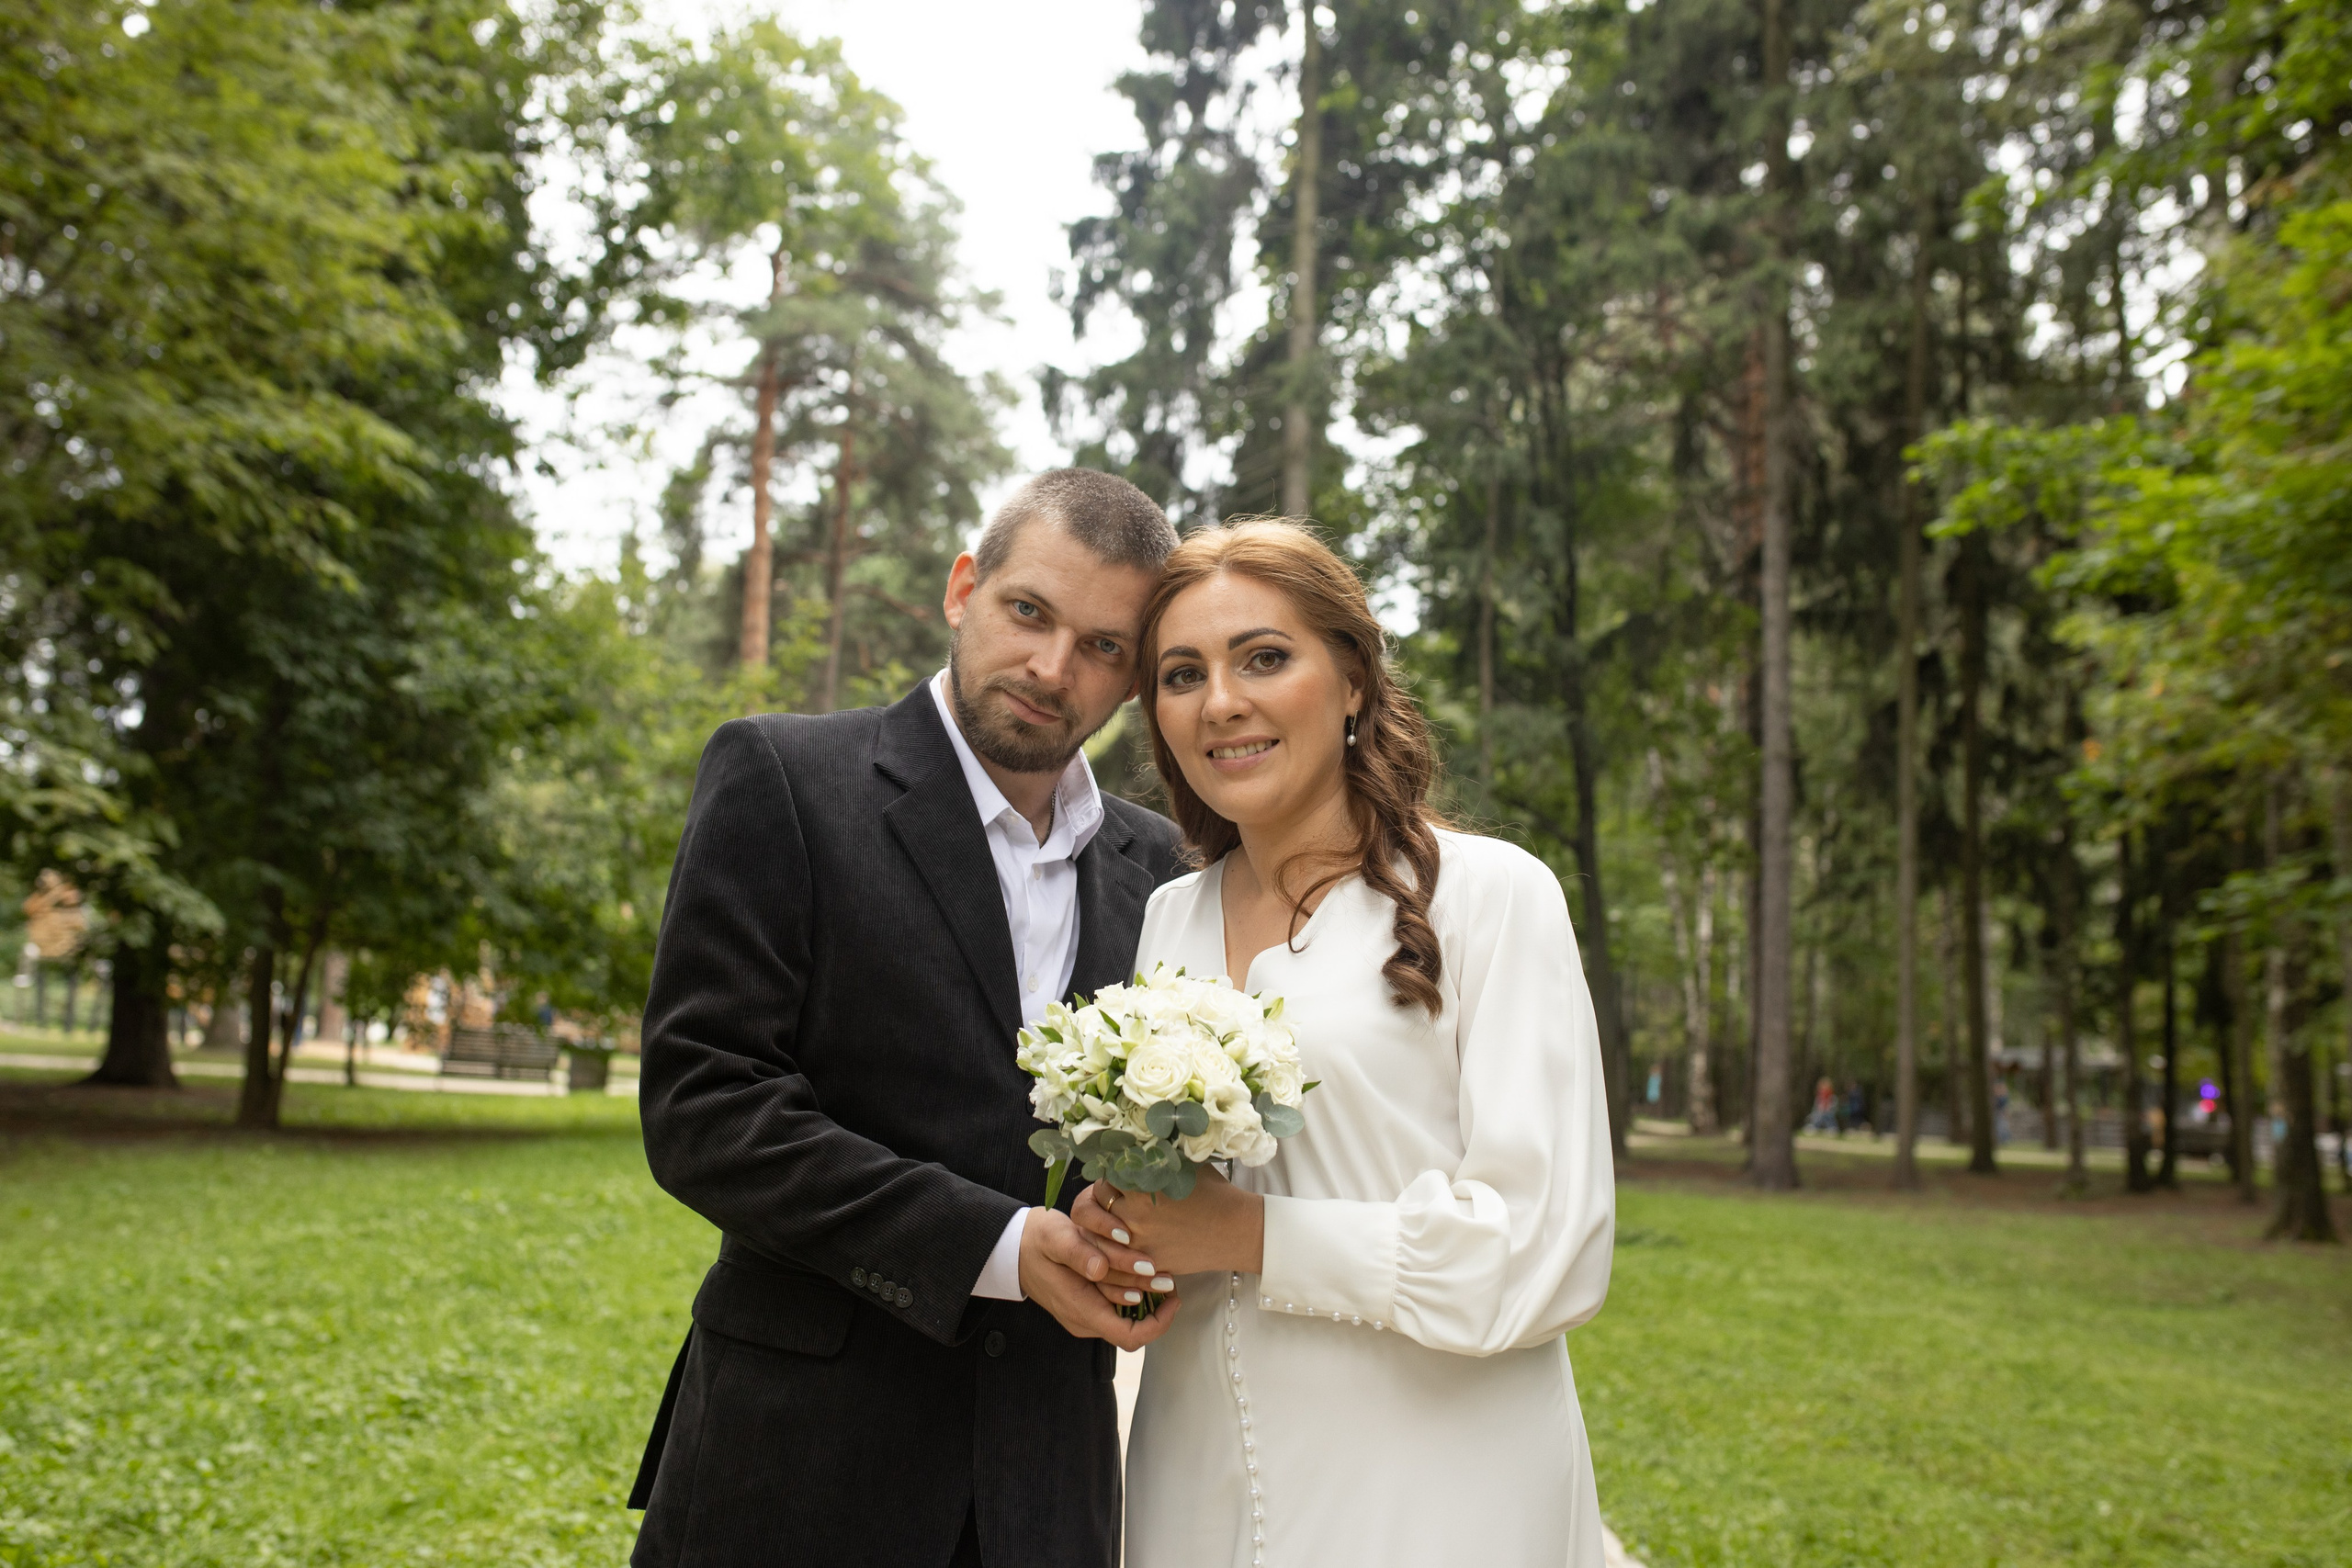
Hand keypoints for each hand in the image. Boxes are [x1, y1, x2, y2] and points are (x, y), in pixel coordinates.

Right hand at [1016, 1207, 1178, 1349]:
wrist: (1013, 1249)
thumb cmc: (1036, 1240)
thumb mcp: (1054, 1236)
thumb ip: (1077, 1253)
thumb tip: (1100, 1269)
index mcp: (1079, 1310)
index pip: (1129, 1336)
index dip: (1159, 1323)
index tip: (1172, 1295)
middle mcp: (1085, 1321)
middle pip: (1133, 1326)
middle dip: (1157, 1304)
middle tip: (1170, 1276)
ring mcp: (1085, 1316)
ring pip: (1127, 1317)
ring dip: (1146, 1296)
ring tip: (1159, 1270)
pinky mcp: (1087, 1306)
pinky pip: (1118, 1308)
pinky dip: (1133, 1292)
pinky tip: (1139, 1270)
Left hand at [1071, 1170, 1263, 1279]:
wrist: (1236, 1231)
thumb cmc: (1215, 1193)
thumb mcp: (1184, 1165)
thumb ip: (1155, 1157)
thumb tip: (1133, 1141)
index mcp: (1142, 1184)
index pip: (1103, 1175)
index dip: (1106, 1173)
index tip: (1114, 1173)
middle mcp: (1135, 1213)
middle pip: (1093, 1202)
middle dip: (1100, 1198)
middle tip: (1112, 1195)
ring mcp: (1139, 1241)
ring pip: (1098, 1233)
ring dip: (1101, 1225)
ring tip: (1114, 1218)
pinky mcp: (1146, 1263)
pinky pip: (1115, 1258)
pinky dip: (1114, 1249)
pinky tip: (1122, 1241)